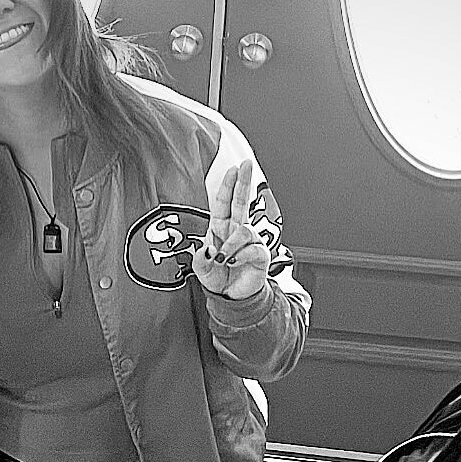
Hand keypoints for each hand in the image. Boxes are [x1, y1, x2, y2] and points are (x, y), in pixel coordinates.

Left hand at [193, 160, 271, 299]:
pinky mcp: (261, 255)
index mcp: (221, 228)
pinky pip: (254, 248)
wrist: (232, 297)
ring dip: (232, 244)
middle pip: (242, 202)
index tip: (233, 169)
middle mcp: (237, 231)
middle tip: (247, 164)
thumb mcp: (201, 270)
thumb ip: (200, 259)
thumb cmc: (218, 278)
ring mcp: (251, 242)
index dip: (228, 186)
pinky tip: (235, 262)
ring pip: (245, 230)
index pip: (225, 203)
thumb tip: (207, 248)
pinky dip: (242, 255)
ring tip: (225, 258)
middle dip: (244, 183)